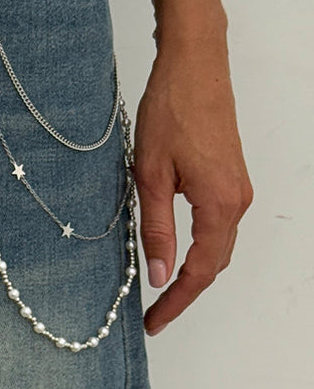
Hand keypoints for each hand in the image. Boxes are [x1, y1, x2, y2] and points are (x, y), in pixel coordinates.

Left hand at [132, 33, 252, 333]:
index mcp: (220, 205)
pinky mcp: (230, 176)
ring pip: (218, 243)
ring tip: (160, 290)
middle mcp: (238, 201)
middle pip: (215, 263)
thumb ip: (156, 227)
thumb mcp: (150, 174)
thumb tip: (158, 274)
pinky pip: (218, 223)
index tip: (155, 322)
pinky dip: (199, 244)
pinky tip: (175, 249)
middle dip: (185, 292)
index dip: (177, 301)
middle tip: (154, 314)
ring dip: (193, 269)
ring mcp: (238, 188)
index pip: (201, 271)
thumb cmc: (170, 111)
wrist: (194, 66)